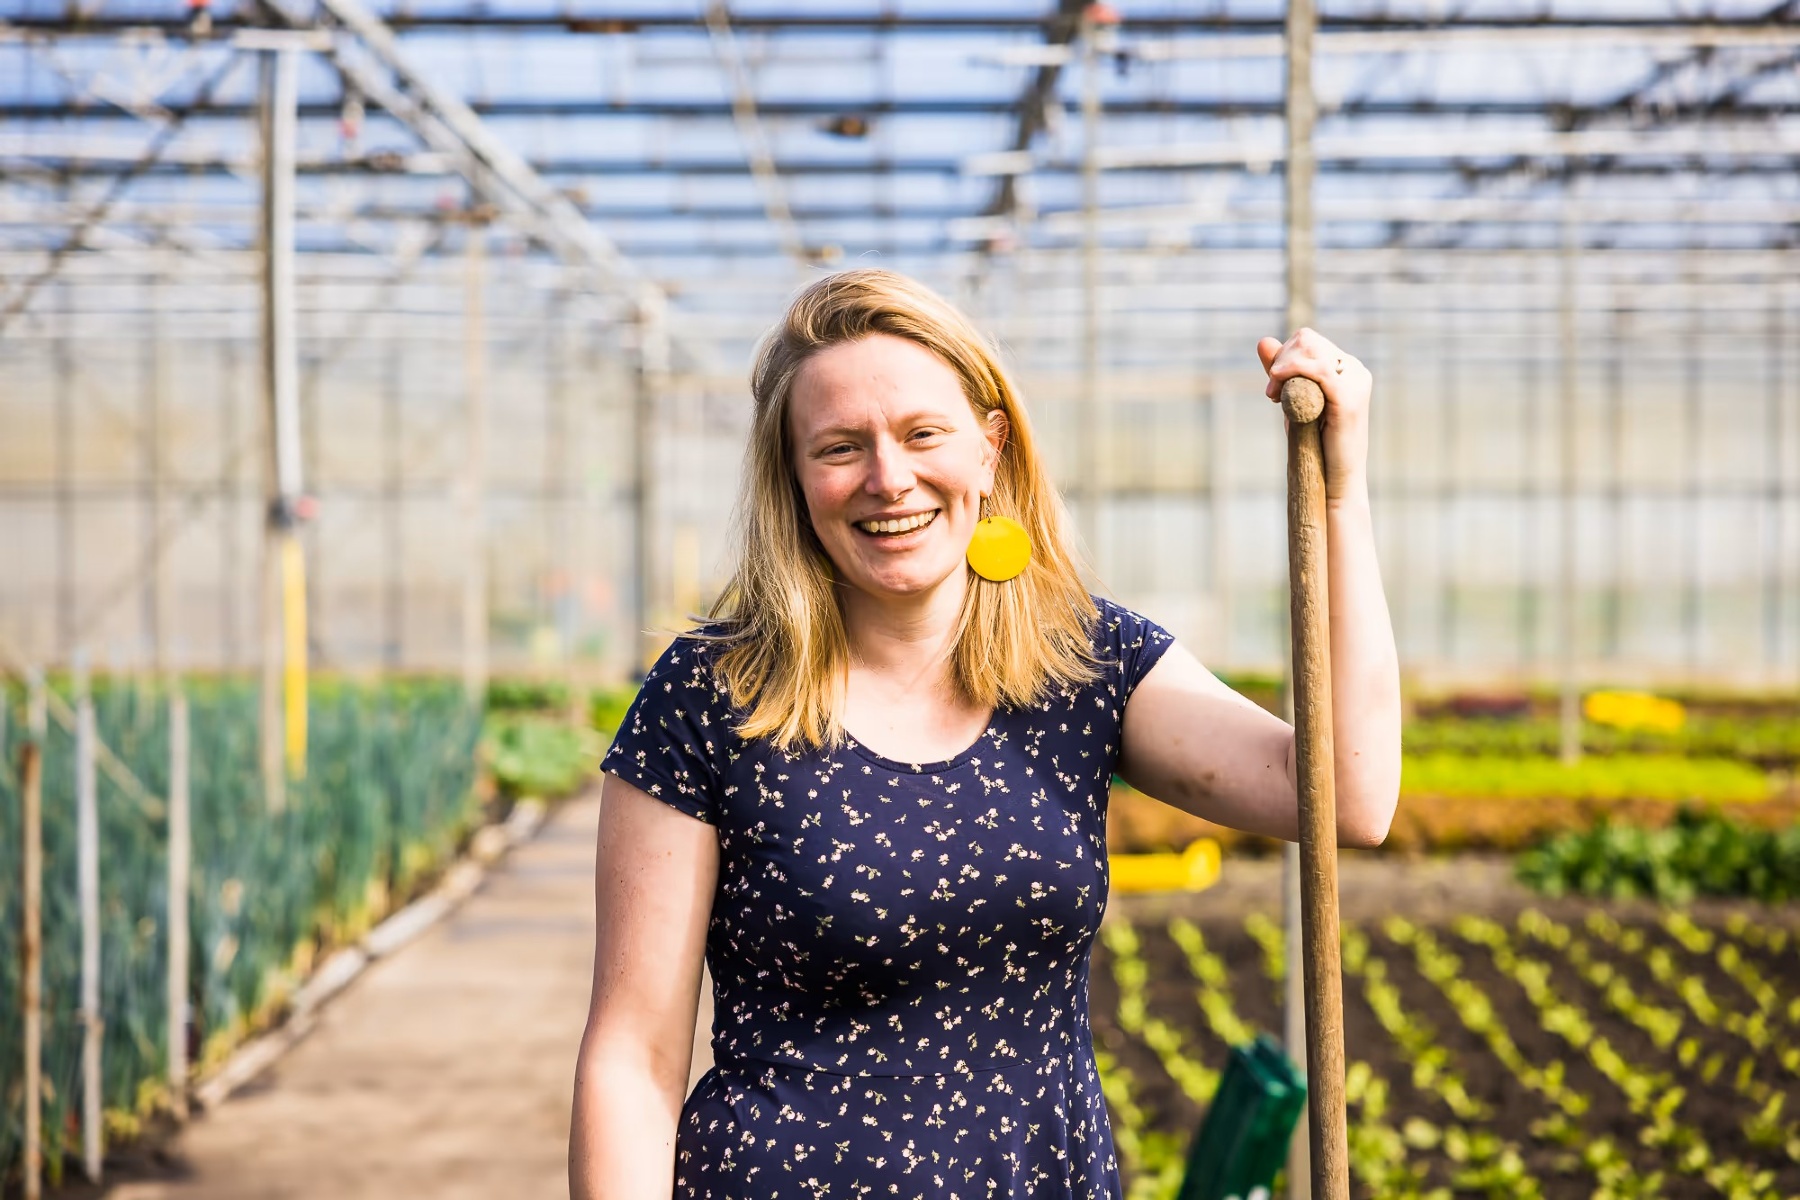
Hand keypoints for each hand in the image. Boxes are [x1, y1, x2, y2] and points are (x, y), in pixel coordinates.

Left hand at [1256, 328, 1372, 502]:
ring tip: (1273, 395)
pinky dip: (1294, 371)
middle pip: (1307, 340)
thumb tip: (1263, 340)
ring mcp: (1356, 382)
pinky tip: (1279, 383)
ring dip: (1283, 368)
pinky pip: (1320, 370)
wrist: (1334, 479)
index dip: (1283, 356)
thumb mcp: (1293, 400)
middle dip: (1280, 361)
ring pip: (1311, 350)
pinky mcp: (1350, 398)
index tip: (1272, 386)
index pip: (1307, 340)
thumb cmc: (1314, 444)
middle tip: (1270, 393)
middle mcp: (1354, 370)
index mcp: (1344, 367)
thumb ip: (1281, 372)